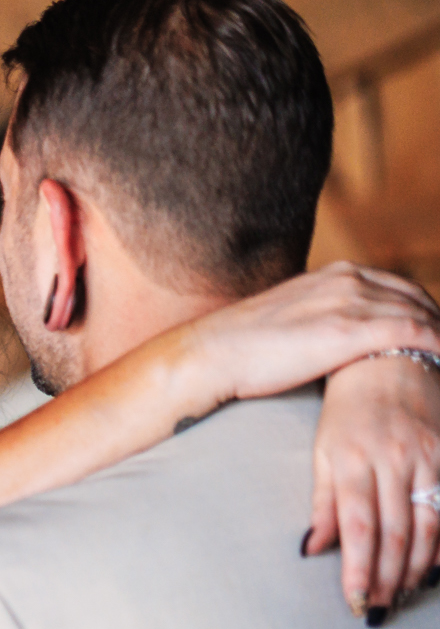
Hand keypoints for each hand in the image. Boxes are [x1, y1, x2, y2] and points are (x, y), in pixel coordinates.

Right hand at [178, 262, 439, 403]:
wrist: (212, 353)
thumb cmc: (241, 347)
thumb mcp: (289, 318)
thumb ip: (318, 317)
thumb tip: (328, 340)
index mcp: (335, 275)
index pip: (398, 287)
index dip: (422, 310)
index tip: (432, 334)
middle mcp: (349, 280)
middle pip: (416, 297)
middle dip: (437, 321)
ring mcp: (351, 302)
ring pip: (420, 313)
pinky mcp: (349, 330)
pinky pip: (414, 333)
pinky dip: (436, 345)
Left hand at [310, 355, 439, 614]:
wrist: (389, 362)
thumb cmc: (347, 411)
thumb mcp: (322, 452)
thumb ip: (322, 502)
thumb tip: (311, 549)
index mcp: (353, 464)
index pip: (358, 529)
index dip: (359, 570)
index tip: (356, 601)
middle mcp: (394, 462)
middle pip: (396, 534)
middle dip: (389, 578)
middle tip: (379, 609)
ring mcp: (428, 458)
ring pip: (430, 524)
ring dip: (418, 566)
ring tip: (405, 593)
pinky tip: (436, 564)